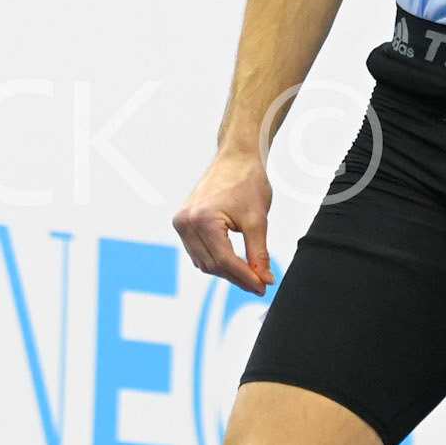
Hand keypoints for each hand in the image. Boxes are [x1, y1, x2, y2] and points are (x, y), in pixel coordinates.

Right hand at [173, 144, 272, 293]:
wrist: (235, 157)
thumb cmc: (247, 181)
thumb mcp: (257, 220)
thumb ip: (259, 253)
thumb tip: (264, 280)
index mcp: (202, 219)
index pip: (224, 261)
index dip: (246, 277)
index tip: (263, 287)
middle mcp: (185, 223)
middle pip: (212, 265)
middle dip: (237, 277)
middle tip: (261, 284)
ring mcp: (181, 223)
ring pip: (204, 262)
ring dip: (226, 272)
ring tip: (250, 276)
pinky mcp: (183, 223)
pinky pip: (198, 252)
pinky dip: (216, 261)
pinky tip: (234, 264)